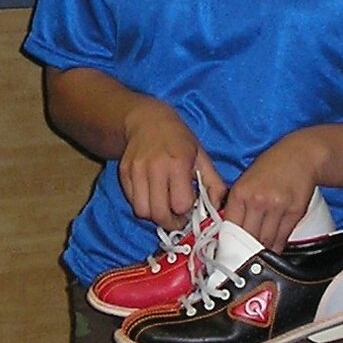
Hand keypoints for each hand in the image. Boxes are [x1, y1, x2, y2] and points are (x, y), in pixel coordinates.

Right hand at [116, 101, 215, 230]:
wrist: (147, 120)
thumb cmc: (179, 140)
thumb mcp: (201, 157)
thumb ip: (213, 184)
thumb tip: (218, 208)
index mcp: (178, 163)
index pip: (180, 205)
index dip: (186, 212)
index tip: (189, 209)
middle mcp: (155, 167)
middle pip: (159, 213)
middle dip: (170, 222)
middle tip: (176, 217)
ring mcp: (136, 170)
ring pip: (142, 211)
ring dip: (154, 215)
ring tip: (163, 206)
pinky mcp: (123, 173)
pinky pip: (131, 201)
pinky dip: (142, 204)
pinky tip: (152, 196)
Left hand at [225, 135, 324, 248]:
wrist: (300, 156)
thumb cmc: (271, 168)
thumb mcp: (245, 181)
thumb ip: (236, 205)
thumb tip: (227, 231)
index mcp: (240, 193)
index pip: (230, 228)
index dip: (228, 244)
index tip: (227, 254)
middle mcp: (258, 200)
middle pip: (247, 238)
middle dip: (244, 252)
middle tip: (241, 260)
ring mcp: (278, 207)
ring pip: (266, 242)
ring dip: (262, 253)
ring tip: (257, 258)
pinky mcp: (295, 213)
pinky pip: (283, 238)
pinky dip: (277, 248)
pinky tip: (273, 251)